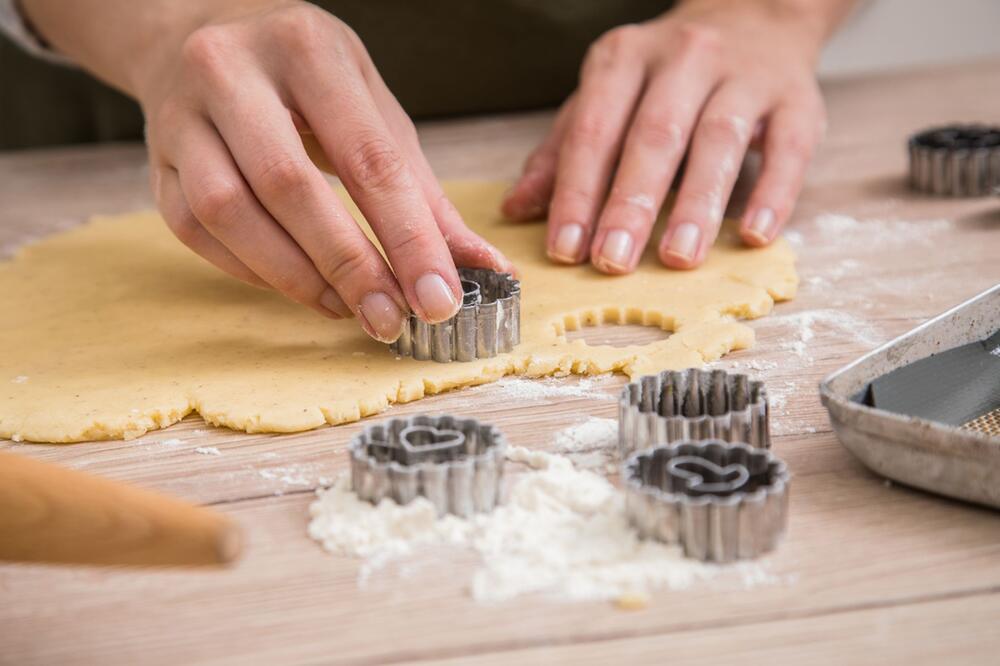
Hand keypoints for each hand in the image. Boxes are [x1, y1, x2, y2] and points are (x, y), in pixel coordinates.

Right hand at [96, 1, 511, 340]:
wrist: (197, 29)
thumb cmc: (304, 76)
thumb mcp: (372, 108)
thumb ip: (422, 191)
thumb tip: (482, 265)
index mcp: (307, 49)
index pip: (367, 156)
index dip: (408, 237)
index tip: (439, 298)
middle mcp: (232, 71)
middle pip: (289, 186)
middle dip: (348, 264)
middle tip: (389, 317)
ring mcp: (181, 115)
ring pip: (228, 212)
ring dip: (295, 276)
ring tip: (346, 306)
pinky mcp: (155, 159)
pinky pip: (195, 230)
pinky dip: (251, 270)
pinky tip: (297, 285)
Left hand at [503, 0, 845, 272]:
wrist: (755, 17)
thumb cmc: (666, 75)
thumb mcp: (606, 97)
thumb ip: (562, 151)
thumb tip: (517, 209)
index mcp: (625, 58)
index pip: (595, 129)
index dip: (577, 192)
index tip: (565, 249)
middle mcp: (684, 57)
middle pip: (654, 136)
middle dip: (630, 203)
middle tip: (613, 260)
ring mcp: (744, 74)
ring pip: (718, 140)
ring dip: (696, 203)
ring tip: (678, 259)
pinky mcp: (797, 98)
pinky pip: (788, 147)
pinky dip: (774, 193)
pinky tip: (756, 235)